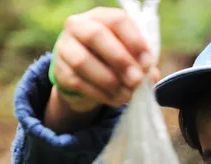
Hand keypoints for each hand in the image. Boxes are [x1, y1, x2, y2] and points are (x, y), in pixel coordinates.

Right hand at [45, 7, 159, 130]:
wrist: (85, 78)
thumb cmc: (112, 62)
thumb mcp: (130, 57)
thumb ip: (142, 63)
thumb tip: (151, 75)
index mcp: (101, 16)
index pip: (117, 20)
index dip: (135, 42)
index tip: (148, 63)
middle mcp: (78, 26)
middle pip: (96, 35)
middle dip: (120, 60)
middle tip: (136, 80)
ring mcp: (65, 47)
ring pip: (83, 61)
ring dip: (109, 81)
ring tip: (126, 94)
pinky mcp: (59, 70)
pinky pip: (78, 82)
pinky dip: (100, 94)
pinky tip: (116, 100)